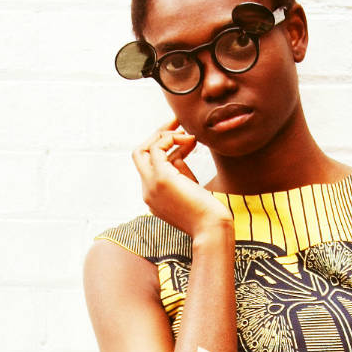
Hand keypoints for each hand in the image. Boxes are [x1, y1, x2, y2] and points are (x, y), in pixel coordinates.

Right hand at [132, 118, 231, 236]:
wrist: (212, 229)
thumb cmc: (208, 213)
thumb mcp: (190, 187)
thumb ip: (182, 169)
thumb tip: (182, 146)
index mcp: (154, 196)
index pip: (151, 164)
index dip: (166, 148)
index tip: (185, 137)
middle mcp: (147, 191)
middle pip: (139, 155)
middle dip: (157, 135)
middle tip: (178, 123)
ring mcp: (150, 186)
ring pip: (142, 150)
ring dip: (165, 135)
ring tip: (187, 133)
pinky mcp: (161, 179)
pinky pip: (157, 148)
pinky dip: (171, 139)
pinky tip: (189, 140)